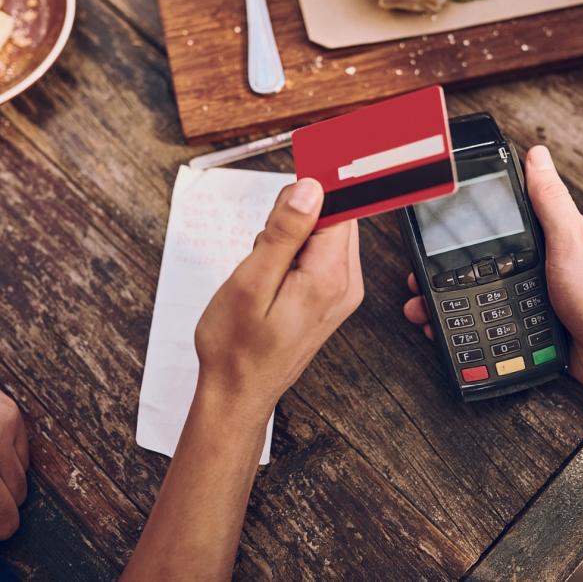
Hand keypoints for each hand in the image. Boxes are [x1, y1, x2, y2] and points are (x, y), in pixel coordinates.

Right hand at [195, 178, 362, 419]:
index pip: (336, 207)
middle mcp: (345, 283)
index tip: (280, 206)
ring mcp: (341, 292)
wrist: (238, 393)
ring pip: (323, 236)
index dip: (307, 194)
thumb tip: (310, 189)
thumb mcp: (251, 281)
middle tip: (263, 248)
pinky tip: (271, 279)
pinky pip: (318, 257)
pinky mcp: (330, 298)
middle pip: (332, 219)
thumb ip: (284, 233)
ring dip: (290, 240)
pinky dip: (292, 258)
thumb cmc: (237, 346)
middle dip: (294, 220)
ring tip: (264, 270)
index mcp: (329, 276)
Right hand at [403, 145, 582, 402]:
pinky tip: (460, 340)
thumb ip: (550, 200)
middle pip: (487, 268)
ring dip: (456, 311)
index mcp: (554, 239)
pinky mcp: (544, 334)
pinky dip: (479, 336)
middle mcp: (547, 269)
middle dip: (449, 279)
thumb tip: (537, 154)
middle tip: (419, 285)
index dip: (466, 235)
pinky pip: (502, 332)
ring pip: (489, 302)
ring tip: (426, 316)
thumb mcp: (573, 238)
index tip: (435, 240)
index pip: (502, 229)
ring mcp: (544, 302)